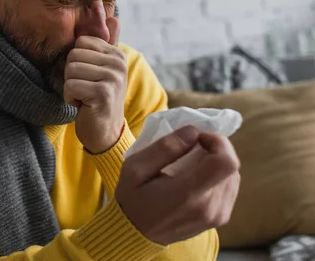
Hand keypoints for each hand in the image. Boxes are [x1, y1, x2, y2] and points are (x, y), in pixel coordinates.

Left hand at [63, 17, 126, 153]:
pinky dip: (70, 98)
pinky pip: (71, 86)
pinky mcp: (104, 93)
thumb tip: (113, 17)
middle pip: (73, 55)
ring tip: (84, 96)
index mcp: (116, 54)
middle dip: (71, 75)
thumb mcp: (102, 68)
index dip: (76, 62)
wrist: (104, 132)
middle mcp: (118, 63)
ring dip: (71, 87)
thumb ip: (107, 43)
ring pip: (71, 70)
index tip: (87, 77)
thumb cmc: (98, 98)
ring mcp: (113, 78)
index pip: (80, 42)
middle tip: (84, 89)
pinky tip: (83, 105)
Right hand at [115, 125, 240, 245]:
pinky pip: (230, 188)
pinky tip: (198, 176)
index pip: (226, 162)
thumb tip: (193, 132)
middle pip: (231, 167)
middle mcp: (209, 207)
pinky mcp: (219, 219)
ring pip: (233, 176)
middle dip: (215, 149)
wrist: (134, 233)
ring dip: (217, 162)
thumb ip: (165, 148)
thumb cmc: (131, 199)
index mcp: (187, 194)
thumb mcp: (135, 168)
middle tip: (192, 146)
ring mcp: (217, 216)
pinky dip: (218, 176)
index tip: (198, 137)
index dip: (218, 142)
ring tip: (193, 161)